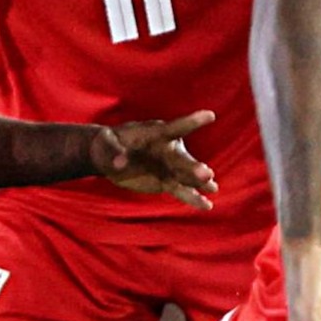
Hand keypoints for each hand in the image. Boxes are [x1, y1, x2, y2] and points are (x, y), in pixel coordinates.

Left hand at [90, 110, 217, 209]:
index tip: (210, 115)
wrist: (109, 156)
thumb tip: (121, 163)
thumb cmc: (107, 144)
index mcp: (155, 133)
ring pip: (186, 175)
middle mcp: (167, 149)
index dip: (192, 121)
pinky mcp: (166, 180)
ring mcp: (168, 166)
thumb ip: (114, 153)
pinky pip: (181, 190)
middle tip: (208, 174)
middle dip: (194, 167)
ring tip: (213, 188)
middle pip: (183, 158)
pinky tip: (207, 205)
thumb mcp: (106, 145)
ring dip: (198, 182)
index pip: (175, 127)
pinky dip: (193, 198)